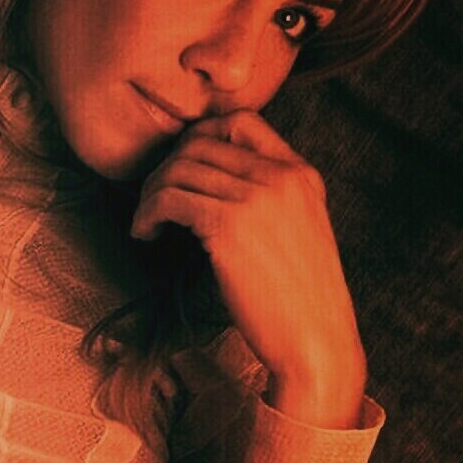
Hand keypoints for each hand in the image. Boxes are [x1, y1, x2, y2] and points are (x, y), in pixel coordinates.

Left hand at [130, 111, 366, 426]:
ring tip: (147, 224)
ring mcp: (256, 197)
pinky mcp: (229, 225)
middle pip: (199, 143)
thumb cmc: (299, 299)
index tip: (179, 171)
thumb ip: (269, 199)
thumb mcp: (298, 231)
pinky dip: (147, 214)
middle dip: (164, 170)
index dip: (198, 138)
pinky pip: (168, 199)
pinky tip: (146, 236)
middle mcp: (281, 176)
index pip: (240, 122)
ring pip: (178, 169)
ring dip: (149, 194)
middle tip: (153, 203)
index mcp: (301, 174)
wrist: (316, 340)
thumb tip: (213, 184)